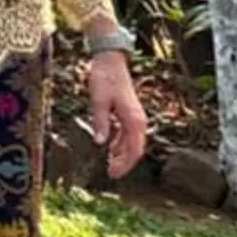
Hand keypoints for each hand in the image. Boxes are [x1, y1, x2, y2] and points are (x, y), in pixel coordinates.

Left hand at [88, 49, 147, 176]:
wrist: (110, 61)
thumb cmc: (104, 79)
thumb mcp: (98, 101)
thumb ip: (100, 122)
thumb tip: (100, 143)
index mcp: (133, 119)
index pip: (133, 149)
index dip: (125, 164)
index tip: (114, 174)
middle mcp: (138, 120)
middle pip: (135, 149)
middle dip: (124, 163)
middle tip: (111, 174)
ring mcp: (135, 117)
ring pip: (132, 143)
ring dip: (122, 154)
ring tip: (108, 165)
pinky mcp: (129, 113)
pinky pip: (127, 134)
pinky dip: (120, 143)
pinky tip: (110, 149)